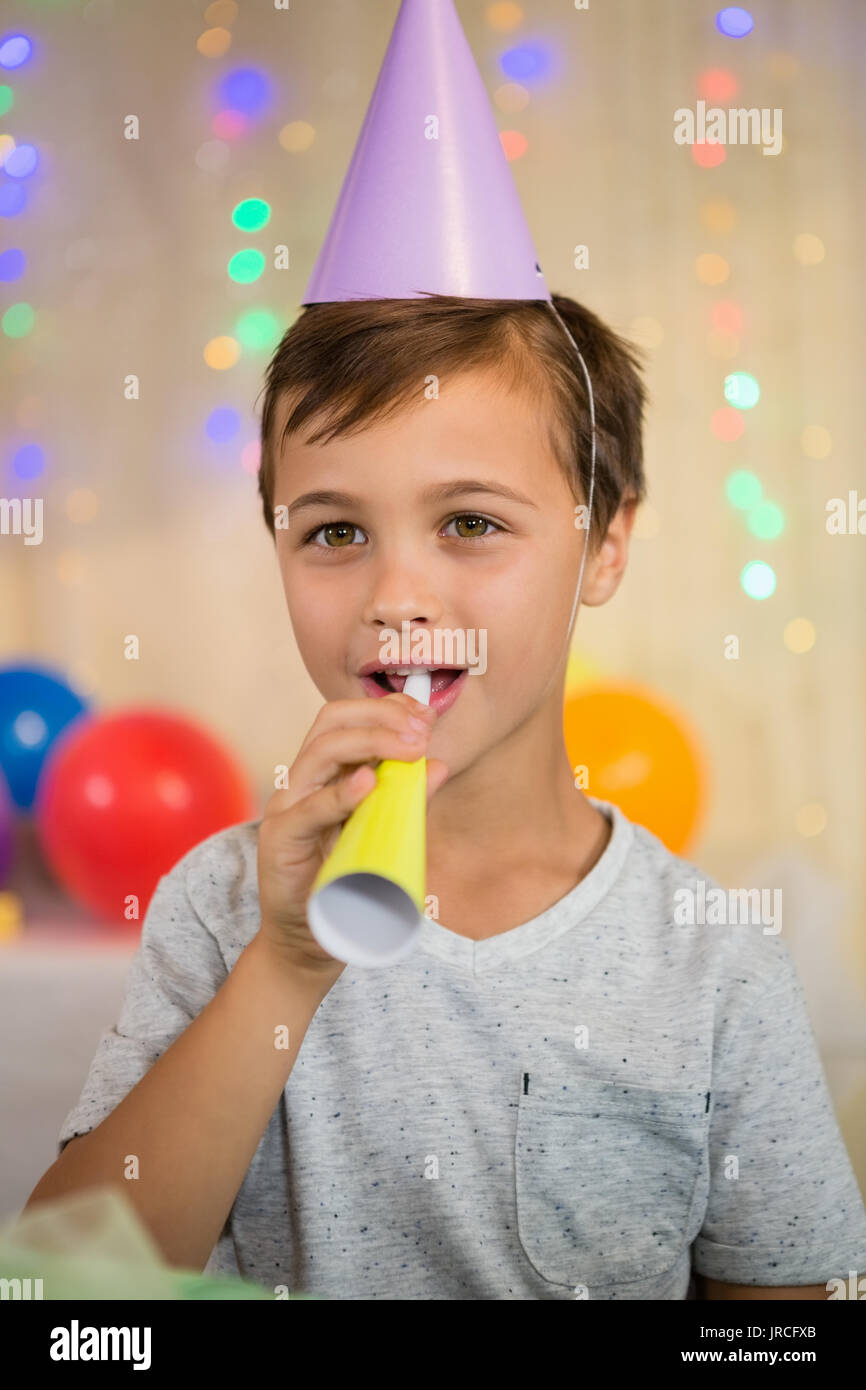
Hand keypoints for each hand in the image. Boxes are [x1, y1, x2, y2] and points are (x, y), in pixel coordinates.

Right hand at [257, 690, 448, 989]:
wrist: (311, 941)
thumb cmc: (347, 884)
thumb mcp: (384, 833)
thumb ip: (406, 799)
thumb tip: (440, 765)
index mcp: (323, 774)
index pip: (346, 718)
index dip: (386, 708)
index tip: (427, 716)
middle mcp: (301, 782)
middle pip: (331, 722)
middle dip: (381, 717)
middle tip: (423, 733)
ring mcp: (287, 809)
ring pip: (321, 754)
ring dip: (371, 742)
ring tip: (411, 749)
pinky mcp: (280, 842)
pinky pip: (308, 811)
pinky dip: (339, 794)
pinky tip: (368, 784)